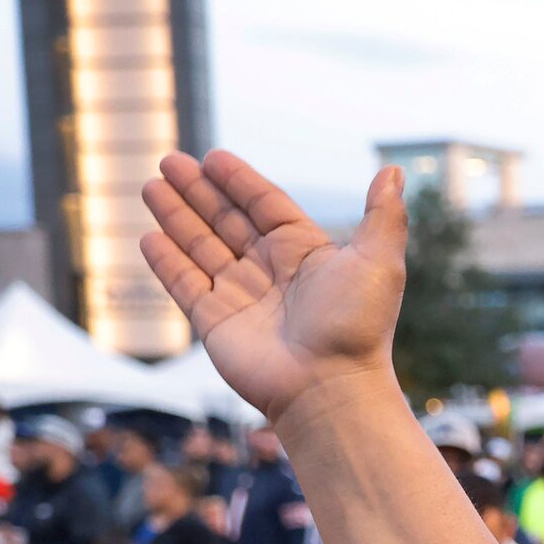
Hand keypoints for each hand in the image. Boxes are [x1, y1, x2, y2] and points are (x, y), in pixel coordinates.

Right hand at [136, 150, 409, 420]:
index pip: (266, 206)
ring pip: (201, 247)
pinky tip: (148, 237)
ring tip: (151, 186)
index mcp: (306, 253)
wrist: (330, 386)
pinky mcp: (216, 323)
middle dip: (197, 192)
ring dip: (176, 217)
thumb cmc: (358, 325)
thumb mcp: (379, 261)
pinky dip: (167, 262)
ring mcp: (242, 297)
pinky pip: (186, 285)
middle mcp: (272, 272)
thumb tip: (395, 170)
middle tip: (169, 162)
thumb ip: (384, 215)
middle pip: (227, 221)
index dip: (240, 182)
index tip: (213, 158)